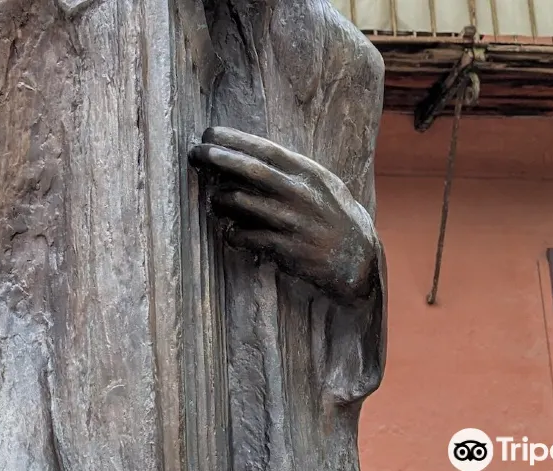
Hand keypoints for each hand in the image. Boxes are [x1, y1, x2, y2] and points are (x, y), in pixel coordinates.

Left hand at [189, 126, 378, 301]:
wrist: (357, 257)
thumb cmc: (331, 215)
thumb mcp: (320, 184)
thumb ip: (289, 170)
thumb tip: (247, 155)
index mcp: (307, 173)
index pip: (265, 149)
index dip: (234, 139)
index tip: (209, 132)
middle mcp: (299, 194)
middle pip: (250, 170)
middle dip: (218, 158)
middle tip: (195, 152)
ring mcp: (292, 221)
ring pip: (242, 203)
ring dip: (220, 200)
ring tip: (215, 201)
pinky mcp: (286, 248)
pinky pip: (247, 236)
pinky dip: (234, 233)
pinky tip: (232, 232)